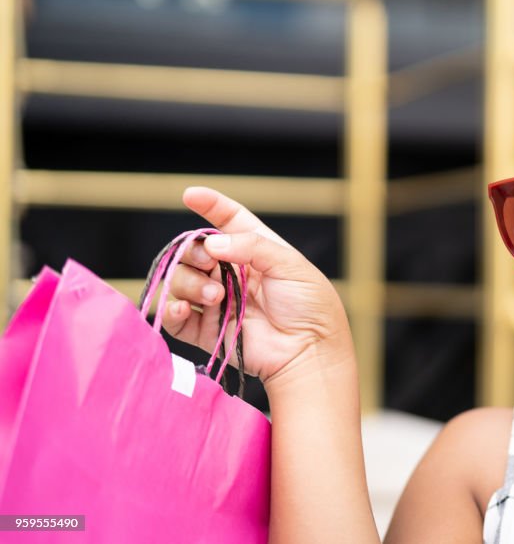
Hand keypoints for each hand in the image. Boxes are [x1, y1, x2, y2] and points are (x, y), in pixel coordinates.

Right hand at [162, 186, 351, 384]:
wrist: (309, 351)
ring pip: (181, 280)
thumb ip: (251, 247)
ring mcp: (219, 302)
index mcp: (257, 252)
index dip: (211, 206)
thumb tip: (212, 242)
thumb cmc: (309, 307)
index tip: (191, 195)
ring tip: (215, 295)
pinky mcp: (208, 331)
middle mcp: (233, 273)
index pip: (230, 221)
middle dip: (194, 251)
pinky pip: (176, 317)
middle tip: (209, 262)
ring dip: (189, 282)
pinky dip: (172, 310)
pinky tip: (183, 308)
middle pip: (195, 251)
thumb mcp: (290, 265)